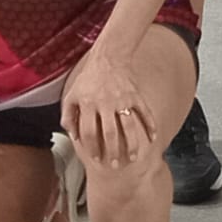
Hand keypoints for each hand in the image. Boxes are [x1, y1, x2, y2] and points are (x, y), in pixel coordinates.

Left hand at [62, 50, 155, 167]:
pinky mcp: (136, 95)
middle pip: (109, 133)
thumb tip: (71, 134)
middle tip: (114, 165)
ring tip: (134, 157)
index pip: (88, 132)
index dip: (91, 148)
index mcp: (88, 104)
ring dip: (132, 143)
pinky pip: (145, 112)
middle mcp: (106, 103)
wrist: (109, 57)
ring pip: (129, 126)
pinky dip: (150, 125)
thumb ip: (67, 115)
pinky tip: (153, 138)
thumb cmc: (89, 79)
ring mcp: (123, 99)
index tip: (95, 159)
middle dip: (112, 151)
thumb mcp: (72, 95)